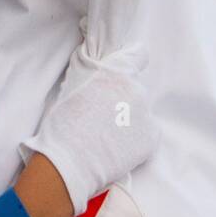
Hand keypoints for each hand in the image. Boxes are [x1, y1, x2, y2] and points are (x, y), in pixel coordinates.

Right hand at [22, 43, 156, 216]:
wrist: (70, 161)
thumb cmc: (64, 124)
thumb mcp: (73, 87)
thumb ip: (95, 77)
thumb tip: (100, 75)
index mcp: (116, 73)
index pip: (138, 55)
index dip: (132, 62)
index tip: (124, 75)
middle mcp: (136, 89)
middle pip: (135, 90)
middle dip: (123, 100)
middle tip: (103, 117)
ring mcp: (146, 114)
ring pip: (140, 113)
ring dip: (129, 120)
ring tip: (108, 136)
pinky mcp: (151, 137)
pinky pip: (146, 133)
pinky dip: (135, 139)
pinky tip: (117, 147)